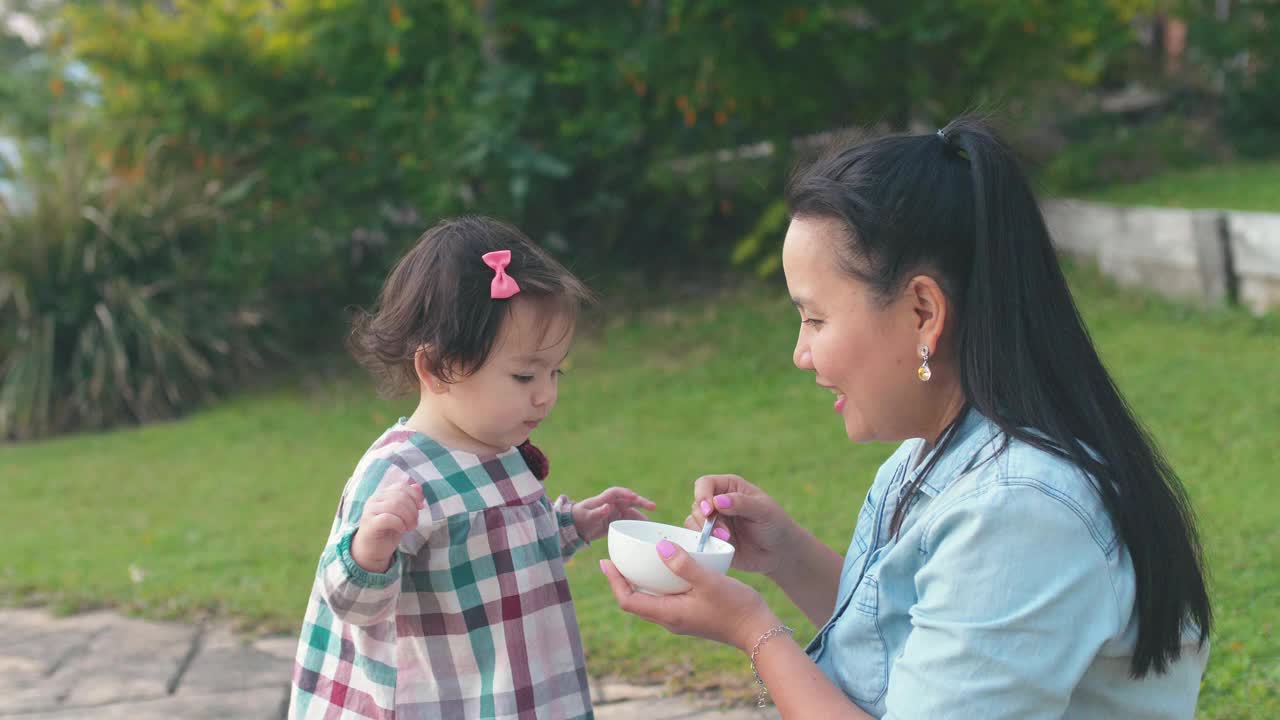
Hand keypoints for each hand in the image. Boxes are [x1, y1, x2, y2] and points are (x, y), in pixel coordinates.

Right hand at [351, 477, 425, 571]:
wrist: (372, 551)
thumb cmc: (388, 531)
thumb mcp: (402, 514)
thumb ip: (409, 500)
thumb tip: (418, 486)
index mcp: (382, 494)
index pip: (401, 486)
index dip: (414, 495)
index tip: (421, 507)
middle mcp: (374, 499)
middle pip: (400, 496)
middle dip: (413, 509)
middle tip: (414, 523)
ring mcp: (370, 511)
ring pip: (395, 505)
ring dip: (408, 517)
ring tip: (410, 527)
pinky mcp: (370, 524)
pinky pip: (388, 518)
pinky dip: (399, 523)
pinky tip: (402, 530)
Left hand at [572, 486, 656, 541]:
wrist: (574, 528)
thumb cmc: (579, 519)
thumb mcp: (587, 516)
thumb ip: (597, 512)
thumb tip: (608, 507)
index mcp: (604, 499)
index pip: (617, 493)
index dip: (626, 493)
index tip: (635, 497)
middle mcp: (612, 504)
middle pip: (629, 501)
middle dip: (641, 502)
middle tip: (653, 506)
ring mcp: (615, 513)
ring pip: (631, 513)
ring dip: (640, 516)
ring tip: (650, 524)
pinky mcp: (616, 522)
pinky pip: (628, 522)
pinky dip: (635, 525)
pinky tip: (643, 530)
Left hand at [600, 539, 779, 651]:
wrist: (759, 631)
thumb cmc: (736, 607)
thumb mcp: (709, 581)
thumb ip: (683, 564)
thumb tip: (658, 548)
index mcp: (669, 614)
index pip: (628, 601)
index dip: (614, 582)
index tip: (606, 561)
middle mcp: (670, 620)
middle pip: (635, 601)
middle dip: (622, 581)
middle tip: (616, 558)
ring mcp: (680, 619)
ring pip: (649, 601)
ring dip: (639, 583)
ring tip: (636, 561)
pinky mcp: (690, 616)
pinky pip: (664, 600)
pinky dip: (657, 585)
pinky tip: (666, 568)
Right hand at [687, 474, 796, 576]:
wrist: (780, 553)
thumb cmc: (775, 525)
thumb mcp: (764, 511)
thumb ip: (741, 503)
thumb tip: (717, 501)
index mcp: (730, 487)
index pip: (705, 484)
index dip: (702, 495)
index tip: (709, 510)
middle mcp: (717, 502)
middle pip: (697, 504)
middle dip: (706, 520)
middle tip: (724, 533)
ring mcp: (713, 522)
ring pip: (693, 522)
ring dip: (705, 532)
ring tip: (726, 540)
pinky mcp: (711, 540)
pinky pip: (696, 539)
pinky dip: (703, 543)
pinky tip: (719, 547)